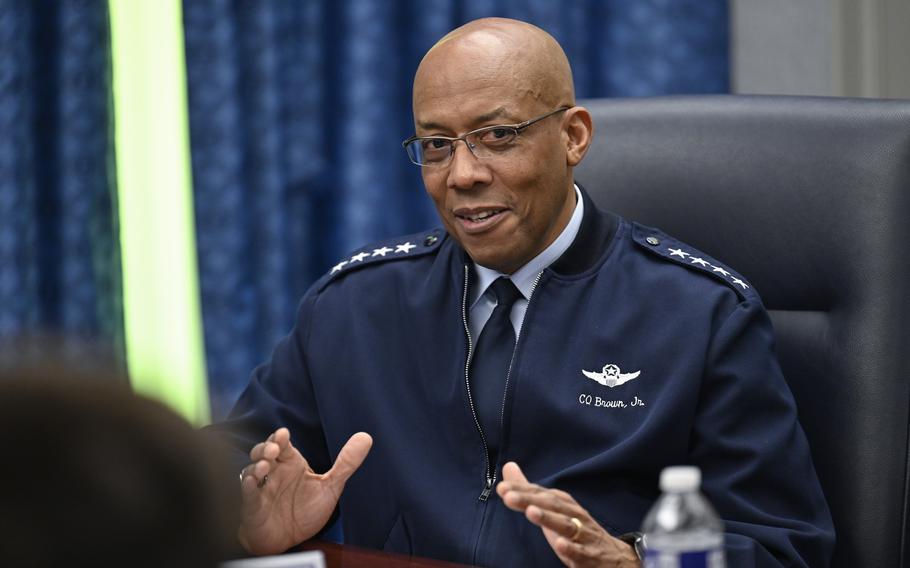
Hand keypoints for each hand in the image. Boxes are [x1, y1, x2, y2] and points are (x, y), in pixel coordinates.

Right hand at [237, 427, 372, 554]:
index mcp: (291, 464)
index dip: (279, 437)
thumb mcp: (330, 486)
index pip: (282, 444)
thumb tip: (366, 438)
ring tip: (264, 466)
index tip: (283, 434)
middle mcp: (274, 473)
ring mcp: (261, 488)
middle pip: (263, 452)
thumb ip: (346, 463)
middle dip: (265, 448)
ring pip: (251, 470)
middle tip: (273, 450)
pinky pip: (247, 494)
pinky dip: (247, 487)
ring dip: (256, 466)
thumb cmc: (305, 511)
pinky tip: (251, 482)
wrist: (290, 540)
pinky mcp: (253, 506)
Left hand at [497, 462, 639, 567]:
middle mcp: (574, 514)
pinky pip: (580, 551)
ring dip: (549, 518)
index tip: (502, 488)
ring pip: (566, 524)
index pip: (540, 493)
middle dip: (530, 500)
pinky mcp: (590, 554)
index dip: (521, 490)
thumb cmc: (576, 529)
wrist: (613, 557)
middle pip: (551, 504)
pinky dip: (571, 547)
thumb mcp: (552, 508)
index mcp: (563, 503)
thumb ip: (529, 491)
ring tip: (531, 512)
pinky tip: (559, 544)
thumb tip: (508, 467)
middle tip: (509, 497)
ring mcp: (583, 534)